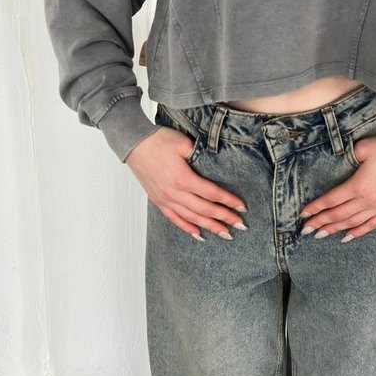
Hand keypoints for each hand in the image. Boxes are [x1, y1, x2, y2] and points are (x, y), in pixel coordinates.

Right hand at [126, 127, 247, 240]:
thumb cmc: (159, 140)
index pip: (212, 194)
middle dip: (224, 218)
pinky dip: (187, 227)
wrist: (134, 144)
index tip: (242, 207)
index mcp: (183, 178)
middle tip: (240, 225)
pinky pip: (174, 218)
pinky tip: (198, 234)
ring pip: (191, 218)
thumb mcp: (184, 143)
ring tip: (225, 234)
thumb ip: (200, 155)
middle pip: (204, 209)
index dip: (228, 201)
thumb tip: (215, 166)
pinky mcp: (158, 200)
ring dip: (209, 227)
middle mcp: (174, 193)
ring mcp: (165, 199)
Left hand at [298, 132, 375, 240]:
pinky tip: (346, 236)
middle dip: (320, 222)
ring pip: (353, 222)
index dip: (316, 208)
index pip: (331, 200)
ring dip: (335, 229)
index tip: (303, 214)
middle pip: (339, 215)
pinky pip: (371, 225)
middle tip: (305, 229)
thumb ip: (347, 157)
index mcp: (359, 185)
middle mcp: (368, 200)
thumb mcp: (362, 148)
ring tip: (320, 235)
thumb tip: (336, 163)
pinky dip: (358, 232)